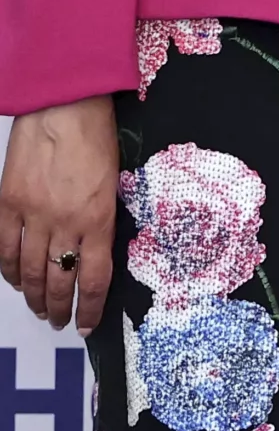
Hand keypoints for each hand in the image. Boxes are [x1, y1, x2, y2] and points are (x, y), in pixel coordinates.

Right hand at [0, 97, 118, 331]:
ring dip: (33, 296)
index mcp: (99, 218)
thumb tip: (97, 248)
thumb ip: (104, 216)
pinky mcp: (7, 205)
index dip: (89, 307)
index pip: (94, 278)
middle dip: (60, 307)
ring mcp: (32, 216)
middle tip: (61, 321)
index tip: (87, 324)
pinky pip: (4, 249)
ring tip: (40, 309)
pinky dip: (7, 271)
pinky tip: (14, 281)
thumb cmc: (98, 135)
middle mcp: (65, 224)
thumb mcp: (116, 180)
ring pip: (28, 272)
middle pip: (58, 280)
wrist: (64, 106)